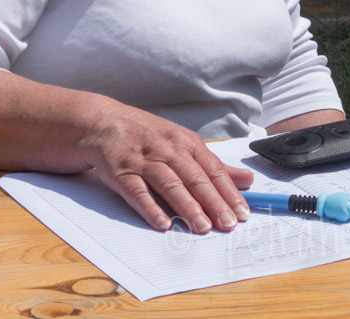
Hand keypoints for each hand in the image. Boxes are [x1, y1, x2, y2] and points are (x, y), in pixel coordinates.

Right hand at [83, 101, 253, 233]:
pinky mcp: (121, 172)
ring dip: (187, 207)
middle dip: (213, 202)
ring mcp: (143, 161)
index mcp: (185, 142)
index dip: (229, 192)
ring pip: (170, 184)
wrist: (102, 122)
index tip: (243, 213)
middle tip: (228, 225)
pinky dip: (150, 208)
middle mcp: (167, 149)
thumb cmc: (147, 136)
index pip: (213, 169)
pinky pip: (138, 192)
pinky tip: (163, 223)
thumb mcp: (183, 142)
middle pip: (194, 178)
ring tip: (202, 227)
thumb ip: (214, 164)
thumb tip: (247, 180)